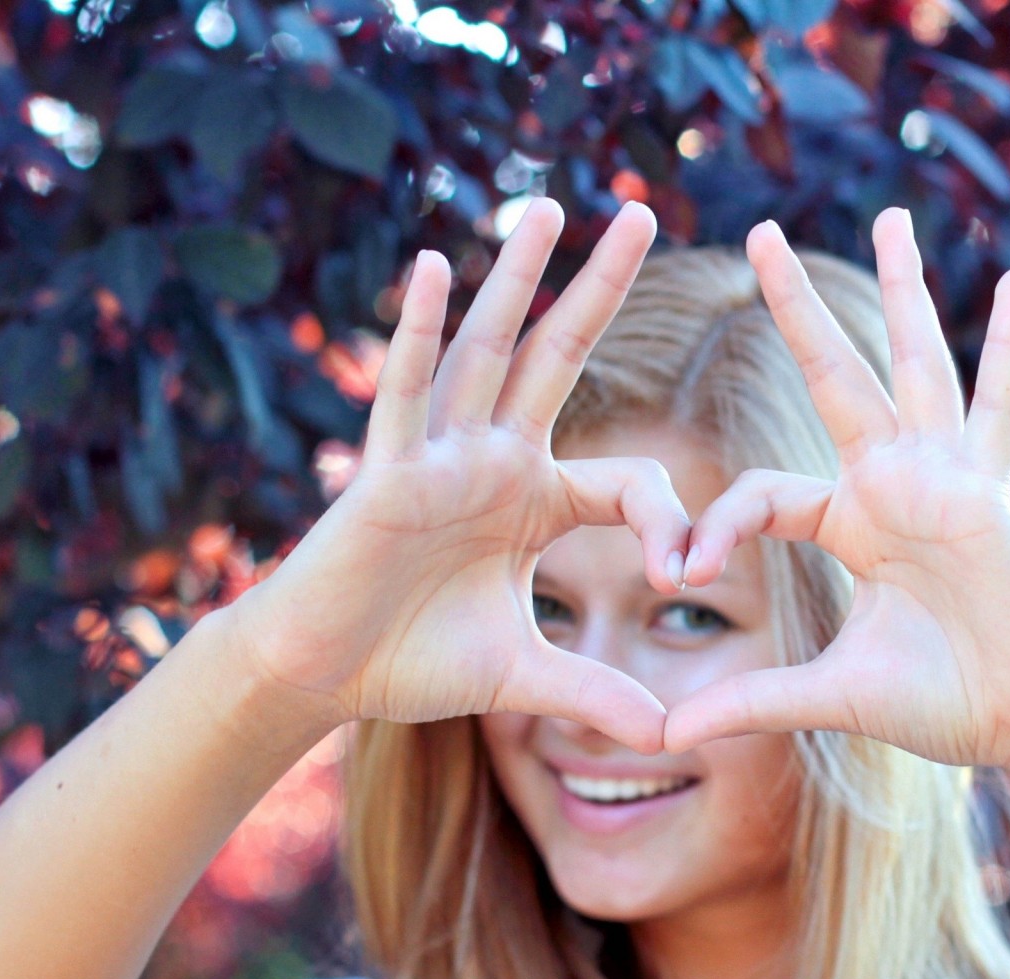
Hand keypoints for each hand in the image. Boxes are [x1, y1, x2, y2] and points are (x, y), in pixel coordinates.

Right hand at [225, 198, 689, 754]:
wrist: (323, 676)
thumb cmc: (412, 662)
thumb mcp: (523, 676)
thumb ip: (595, 692)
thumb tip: (673, 737)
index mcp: (534, 501)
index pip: (624, 481)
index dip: (668, 522)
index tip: (687, 575)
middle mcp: (492, 461)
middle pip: (555, 357)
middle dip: (597, 288)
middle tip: (638, 208)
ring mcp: (439, 457)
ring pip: (484, 353)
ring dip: (514, 281)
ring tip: (546, 209)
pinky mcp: (385, 472)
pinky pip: (406, 394)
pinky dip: (418, 334)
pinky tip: (432, 267)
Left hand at [662, 209, 1009, 767]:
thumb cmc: (946, 702)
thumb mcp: (829, 695)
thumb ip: (750, 701)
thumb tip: (662, 736)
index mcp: (852, 522)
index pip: (765, 492)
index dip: (716, 525)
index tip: (683, 570)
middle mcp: (893, 482)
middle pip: (834, 374)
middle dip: (794, 307)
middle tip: (758, 232)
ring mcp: (944, 476)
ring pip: (914, 362)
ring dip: (900, 288)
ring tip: (887, 212)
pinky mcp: (984, 489)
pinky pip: (998, 406)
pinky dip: (1009, 346)